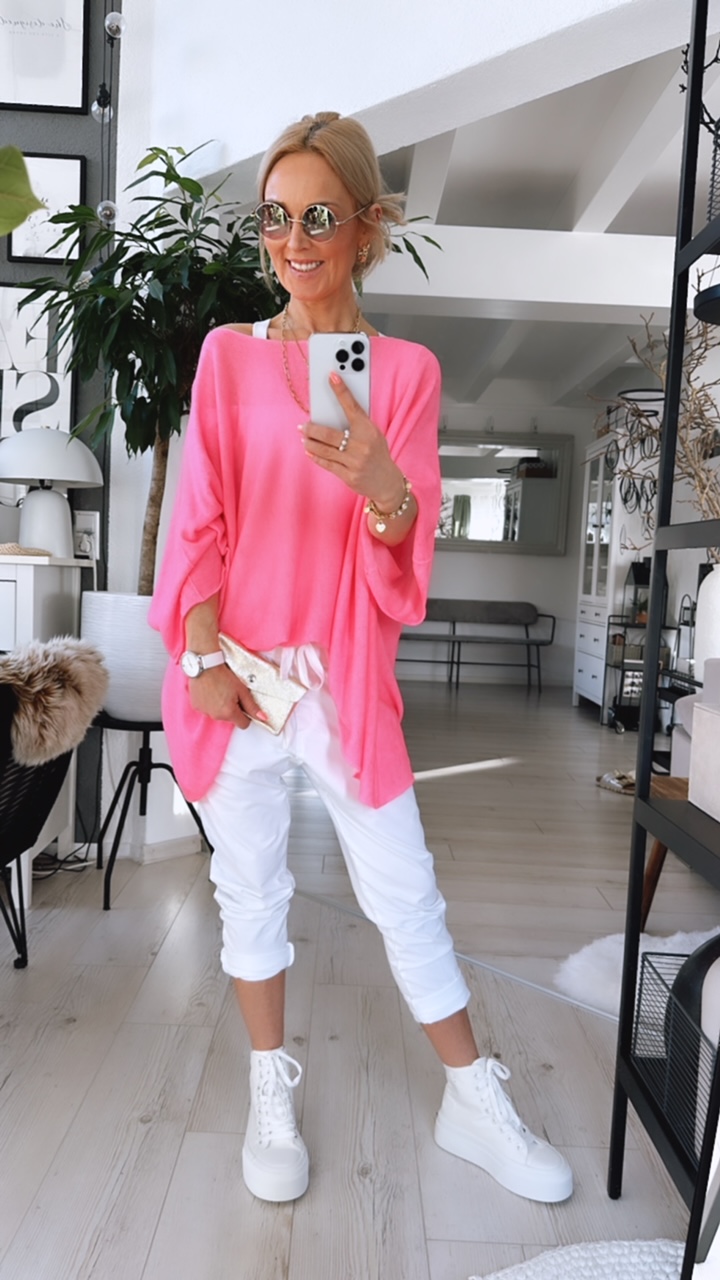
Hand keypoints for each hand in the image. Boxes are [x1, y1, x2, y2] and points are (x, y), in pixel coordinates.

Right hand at [187, 662, 268, 729]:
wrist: (205, 665)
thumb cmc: (223, 675)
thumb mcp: (242, 690)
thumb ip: (252, 706)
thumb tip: (263, 717)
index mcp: (229, 713)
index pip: (243, 724)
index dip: (246, 715)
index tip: (243, 706)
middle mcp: (216, 716)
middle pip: (230, 718)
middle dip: (232, 709)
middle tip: (230, 694)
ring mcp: (205, 712)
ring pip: (218, 714)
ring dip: (220, 706)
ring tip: (219, 691)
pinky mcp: (197, 706)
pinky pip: (207, 709)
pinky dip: (210, 703)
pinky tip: (210, 692)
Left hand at [300, 372, 405, 509]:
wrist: (387, 482)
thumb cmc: (377, 453)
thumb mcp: (374, 435)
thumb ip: (357, 425)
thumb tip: (332, 413)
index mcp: (369, 430)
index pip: (352, 407)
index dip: (341, 391)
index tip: (331, 377)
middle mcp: (362, 445)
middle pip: (329, 433)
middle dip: (312, 428)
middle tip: (303, 425)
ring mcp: (355, 462)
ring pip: (324, 449)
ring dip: (310, 442)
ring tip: (304, 437)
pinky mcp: (349, 476)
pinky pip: (327, 464)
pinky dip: (315, 456)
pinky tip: (309, 451)